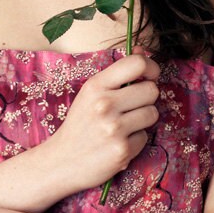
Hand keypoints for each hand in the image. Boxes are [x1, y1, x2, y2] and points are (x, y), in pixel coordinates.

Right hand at [44, 45, 160, 191]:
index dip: (151, 67)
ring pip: (152, 113)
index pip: (136, 64)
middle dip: (146, 98)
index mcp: (95, 86)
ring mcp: (114, 128)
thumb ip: (116, 74)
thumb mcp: (91, 94)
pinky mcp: (122, 150)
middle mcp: (104, 104)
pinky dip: (135, 141)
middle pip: (151, 90)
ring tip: (123, 126)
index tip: (150, 76)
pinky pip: (145, 137)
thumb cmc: (80, 125)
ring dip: (142, 120)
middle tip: (130, 107)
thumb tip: (141, 51)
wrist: (60, 161)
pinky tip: (117, 143)